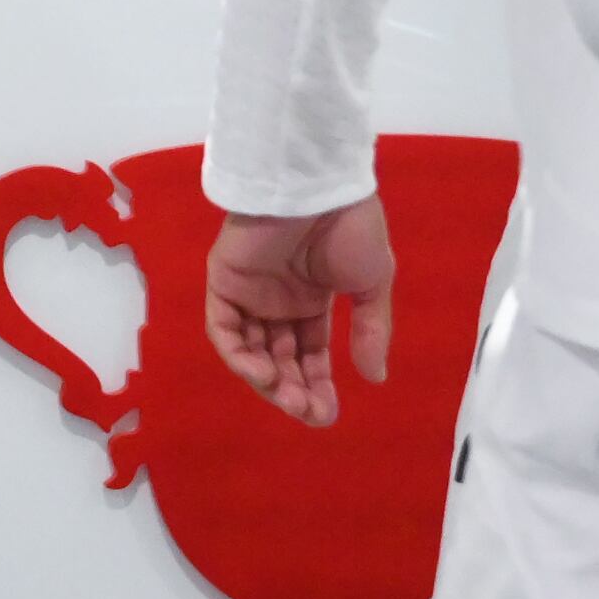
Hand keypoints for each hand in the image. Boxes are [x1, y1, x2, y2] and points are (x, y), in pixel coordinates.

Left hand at [203, 196, 395, 428]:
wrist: (320, 185)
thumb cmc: (350, 226)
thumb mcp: (372, 283)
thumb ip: (370, 330)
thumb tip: (375, 378)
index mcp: (310, 299)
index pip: (308, 353)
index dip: (317, 384)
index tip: (328, 413)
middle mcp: (276, 301)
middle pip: (279, 358)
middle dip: (294, 390)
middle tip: (311, 413)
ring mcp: (248, 292)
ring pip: (250, 350)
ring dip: (268, 380)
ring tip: (291, 400)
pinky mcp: (223, 281)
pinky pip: (223, 329)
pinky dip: (239, 355)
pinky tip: (264, 374)